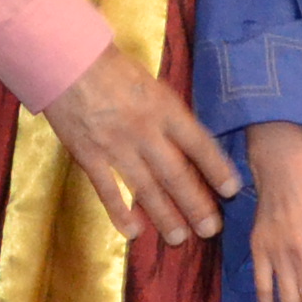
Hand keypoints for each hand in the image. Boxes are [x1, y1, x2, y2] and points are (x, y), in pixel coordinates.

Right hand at [41, 43, 240, 246]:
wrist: (68, 63)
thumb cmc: (114, 70)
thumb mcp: (153, 84)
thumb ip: (170, 114)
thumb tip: (193, 143)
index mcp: (164, 109)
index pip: (199, 144)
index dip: (217, 169)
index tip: (232, 190)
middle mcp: (145, 131)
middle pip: (176, 174)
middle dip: (196, 205)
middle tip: (211, 229)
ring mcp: (116, 146)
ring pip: (146, 188)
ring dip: (164, 216)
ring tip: (179, 238)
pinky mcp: (89, 156)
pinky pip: (108, 190)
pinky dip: (120, 213)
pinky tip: (133, 232)